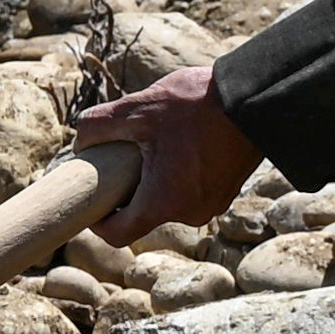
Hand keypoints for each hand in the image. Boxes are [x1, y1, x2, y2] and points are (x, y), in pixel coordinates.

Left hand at [66, 59, 261, 236]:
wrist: (256, 98)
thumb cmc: (196, 106)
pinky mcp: (225, 193)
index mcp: (164, 202)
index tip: (91, 200)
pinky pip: (189, 193)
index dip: (97, 222)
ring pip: (166, 202)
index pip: (118, 235)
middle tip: (121, 159)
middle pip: (142, 215)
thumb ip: (97, 126)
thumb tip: (78, 143)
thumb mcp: (136, 108)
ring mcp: (211, 205)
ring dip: (153, 181)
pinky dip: (176, 177)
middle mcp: (189, 213)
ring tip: (153, 146)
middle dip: (127, 192)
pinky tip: (177, 146)